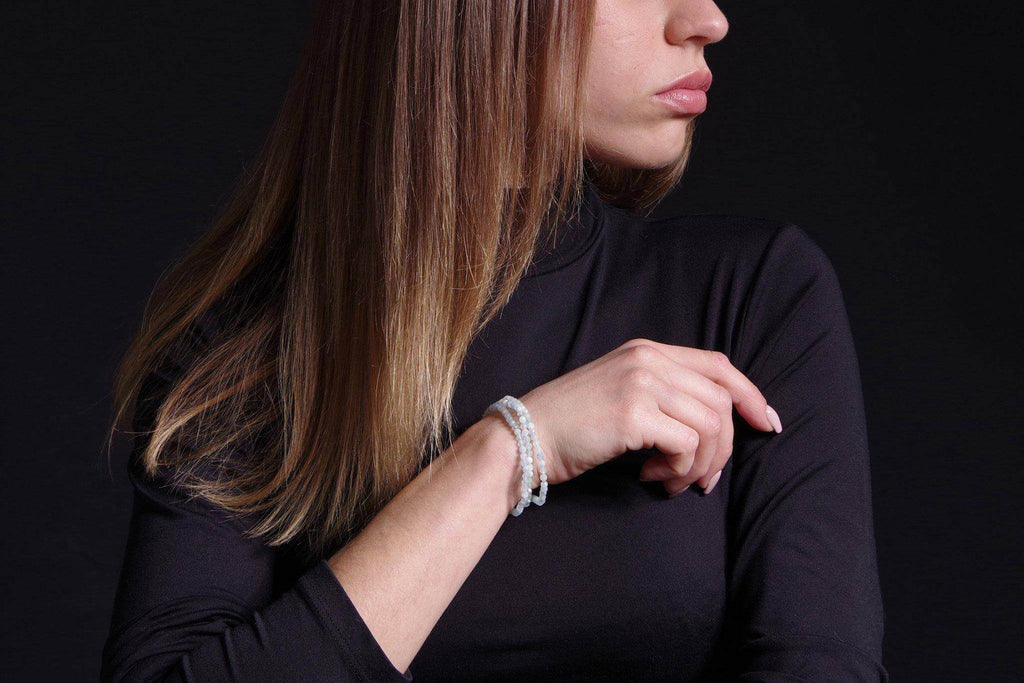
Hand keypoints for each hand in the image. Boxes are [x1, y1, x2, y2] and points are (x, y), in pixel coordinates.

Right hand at [515, 338, 780, 495]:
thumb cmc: (572, 424)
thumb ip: (664, 394)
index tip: (767, 424)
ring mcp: (640, 383)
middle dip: (723, 448)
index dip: (750, 395)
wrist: (525, 437)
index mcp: (648, 350)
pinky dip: (679, 471)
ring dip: (700, 465)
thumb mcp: (622, 393)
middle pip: (721, 400)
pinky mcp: (633, 414)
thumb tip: (716, 428)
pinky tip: (652, 478)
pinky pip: (686, 445)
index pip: (719, 365)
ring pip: (710, 425)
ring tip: (672, 482)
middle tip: (703, 480)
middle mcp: (648, 359)